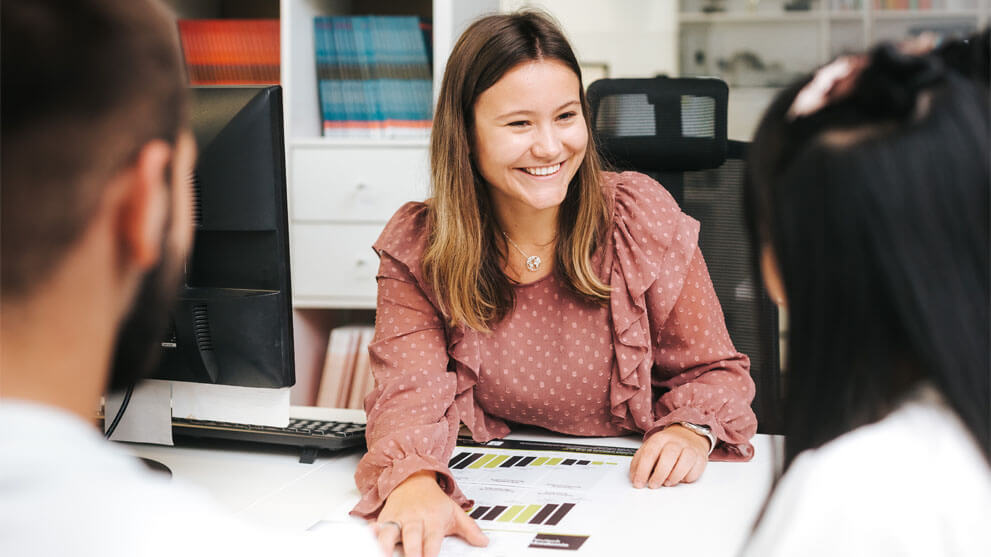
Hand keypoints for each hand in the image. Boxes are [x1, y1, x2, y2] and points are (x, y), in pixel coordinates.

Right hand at [373, 470, 487, 556]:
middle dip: (411, 553)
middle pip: (411, 538)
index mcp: (433, 519)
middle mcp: (414, 519)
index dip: (430, 555)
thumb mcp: (454, 512)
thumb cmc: (433, 500)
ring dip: (385, 545)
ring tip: (383, 554)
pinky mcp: (384, 518)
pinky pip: (375, 526)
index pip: (432, 541)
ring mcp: (398, 518)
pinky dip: (371, 533)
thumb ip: (470, 529)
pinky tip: (367, 539)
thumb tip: (484, 542)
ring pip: (389, 533)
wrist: (413, 477)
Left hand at [629, 424, 709, 488]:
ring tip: (667, 483)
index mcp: (659, 439)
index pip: (650, 453)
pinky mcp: (700, 457)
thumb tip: (634, 478)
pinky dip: (688, 477)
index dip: (643, 470)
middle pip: (669, 455)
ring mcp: (689, 448)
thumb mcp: (649, 449)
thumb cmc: (666, 446)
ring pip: (685, 460)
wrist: (688, 436)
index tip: (639, 483)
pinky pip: (696, 469)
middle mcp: (675, 442)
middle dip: (659, 474)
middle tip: (653, 485)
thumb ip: (639, 463)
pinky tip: (680, 478)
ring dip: (674, 476)